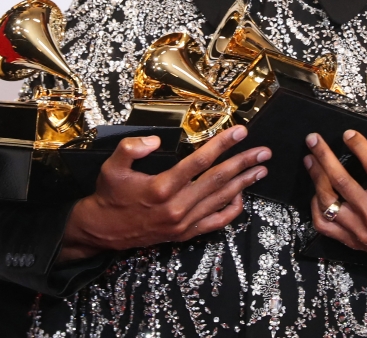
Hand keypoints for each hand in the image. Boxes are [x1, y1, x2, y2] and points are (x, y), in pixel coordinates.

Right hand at [59, 125, 269, 261]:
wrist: (103, 230)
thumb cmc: (110, 195)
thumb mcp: (111, 166)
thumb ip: (131, 148)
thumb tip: (156, 140)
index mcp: (162, 187)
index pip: (199, 161)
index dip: (222, 145)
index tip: (240, 132)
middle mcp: (177, 206)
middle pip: (218, 180)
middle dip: (243, 163)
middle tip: (263, 152)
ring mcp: (183, 223)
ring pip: (221, 199)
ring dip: (244, 183)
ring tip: (261, 169)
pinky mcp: (185, 234)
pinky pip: (215, 222)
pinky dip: (231, 210)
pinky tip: (242, 197)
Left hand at [304, 130, 366, 273]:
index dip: (360, 148)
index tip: (349, 134)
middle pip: (343, 182)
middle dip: (325, 157)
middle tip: (314, 139)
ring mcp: (359, 230)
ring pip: (329, 202)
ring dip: (316, 178)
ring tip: (309, 159)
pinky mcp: (351, 240)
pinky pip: (324, 225)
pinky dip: (315, 207)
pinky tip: (316, 191)